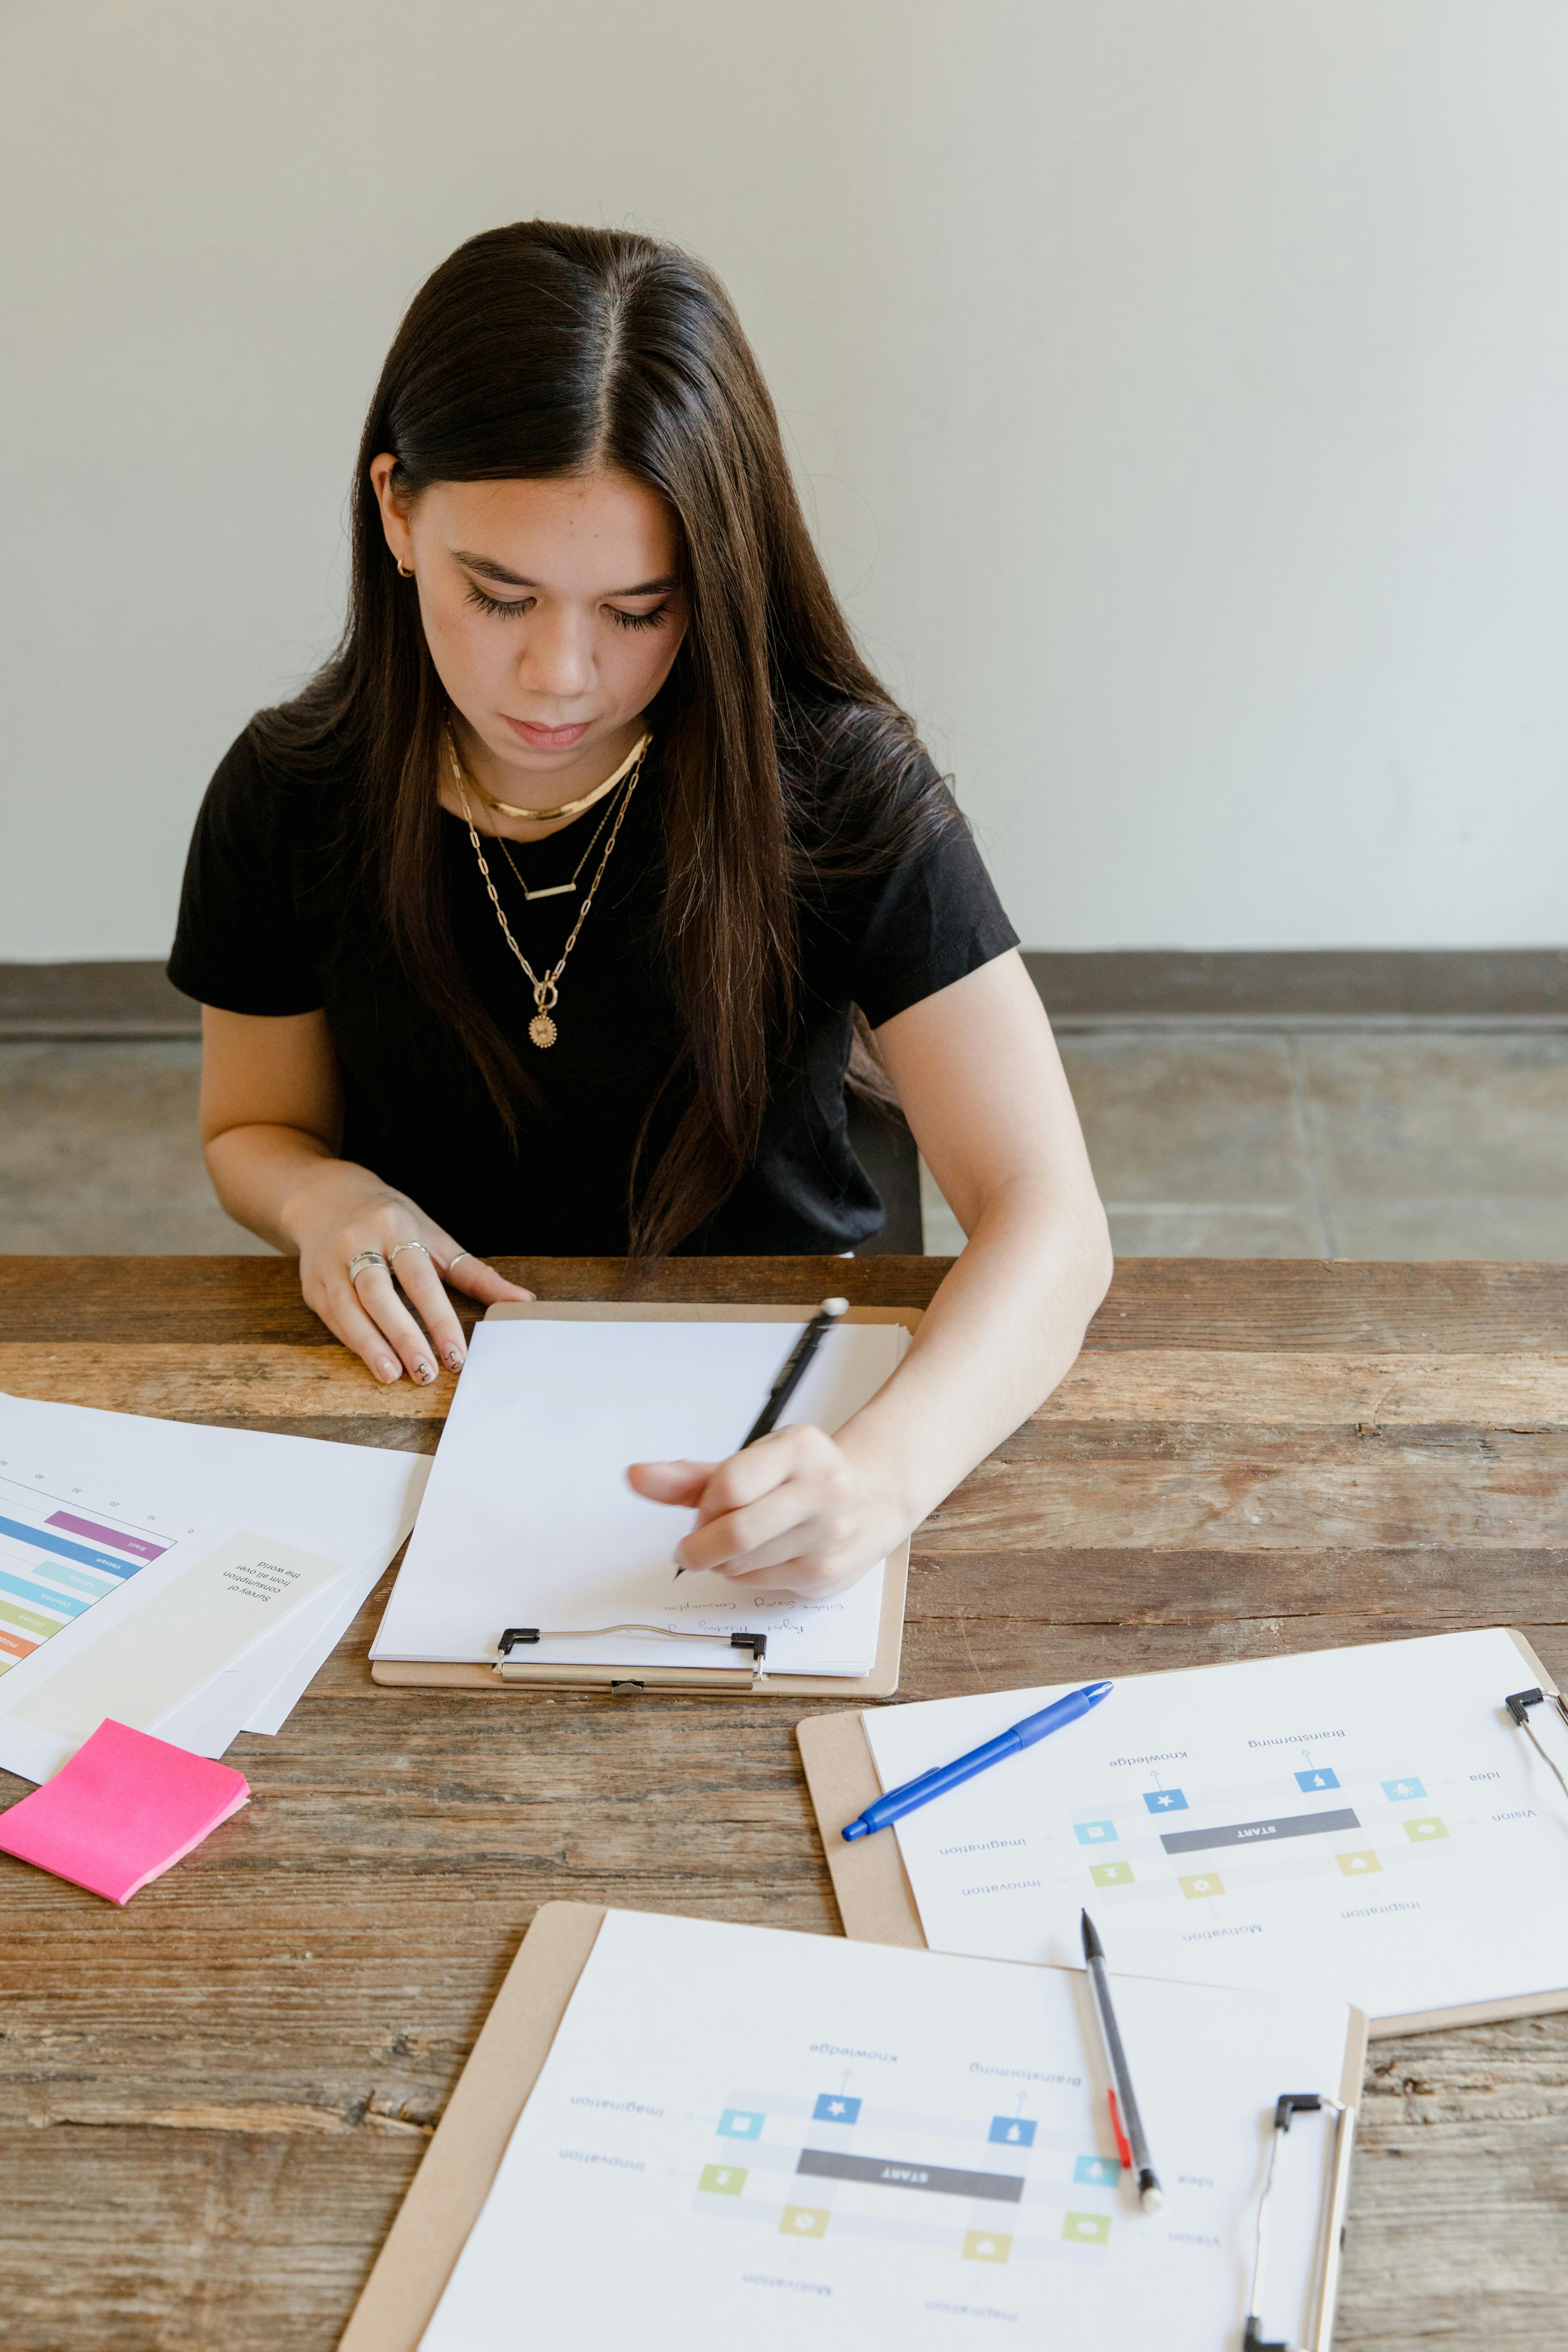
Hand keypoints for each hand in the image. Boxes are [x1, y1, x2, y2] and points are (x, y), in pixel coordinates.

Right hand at [282, 1159, 532, 1383]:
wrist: (326, 1198)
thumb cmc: (392, 1222)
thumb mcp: (433, 1237)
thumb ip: (475, 1273)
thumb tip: (523, 1301)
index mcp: (395, 1227)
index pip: (419, 1278)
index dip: (438, 1318)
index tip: (457, 1354)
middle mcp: (358, 1242)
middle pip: (380, 1294)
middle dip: (404, 1336)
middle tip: (427, 1373)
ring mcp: (329, 1263)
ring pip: (349, 1308)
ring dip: (372, 1346)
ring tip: (395, 1375)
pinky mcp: (311, 1283)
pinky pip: (333, 1317)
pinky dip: (353, 1341)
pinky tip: (374, 1361)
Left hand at [626, 1425, 902, 1597]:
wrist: (873, 1500)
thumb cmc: (801, 1478)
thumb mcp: (751, 1464)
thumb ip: (691, 1476)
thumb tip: (636, 1476)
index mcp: (800, 1449)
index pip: (729, 1486)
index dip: (704, 1506)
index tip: (701, 1510)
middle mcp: (822, 1489)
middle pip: (735, 1533)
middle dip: (700, 1547)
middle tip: (691, 1548)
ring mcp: (828, 1535)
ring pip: (742, 1564)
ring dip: (721, 1562)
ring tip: (734, 1546)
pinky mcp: (826, 1572)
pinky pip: (759, 1583)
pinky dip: (744, 1575)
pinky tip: (760, 1556)